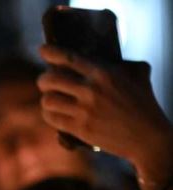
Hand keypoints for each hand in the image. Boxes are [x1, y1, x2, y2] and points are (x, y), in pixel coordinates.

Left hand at [37, 44, 172, 187]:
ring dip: (47, 100)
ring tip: (52, 100)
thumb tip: (105, 56)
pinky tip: (54, 114)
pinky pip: (52, 118)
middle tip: (46, 83)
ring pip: (47, 100)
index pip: (69, 58)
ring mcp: (85, 110)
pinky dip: (49, 115)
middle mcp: (91, 90)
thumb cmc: (145, 104)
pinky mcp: (80, 129)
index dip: (51, 53)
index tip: (43, 50)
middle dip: (43, 80)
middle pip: (49, 79)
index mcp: (104, 73)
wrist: (148, 137)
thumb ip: (121, 64)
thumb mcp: (138, 76)